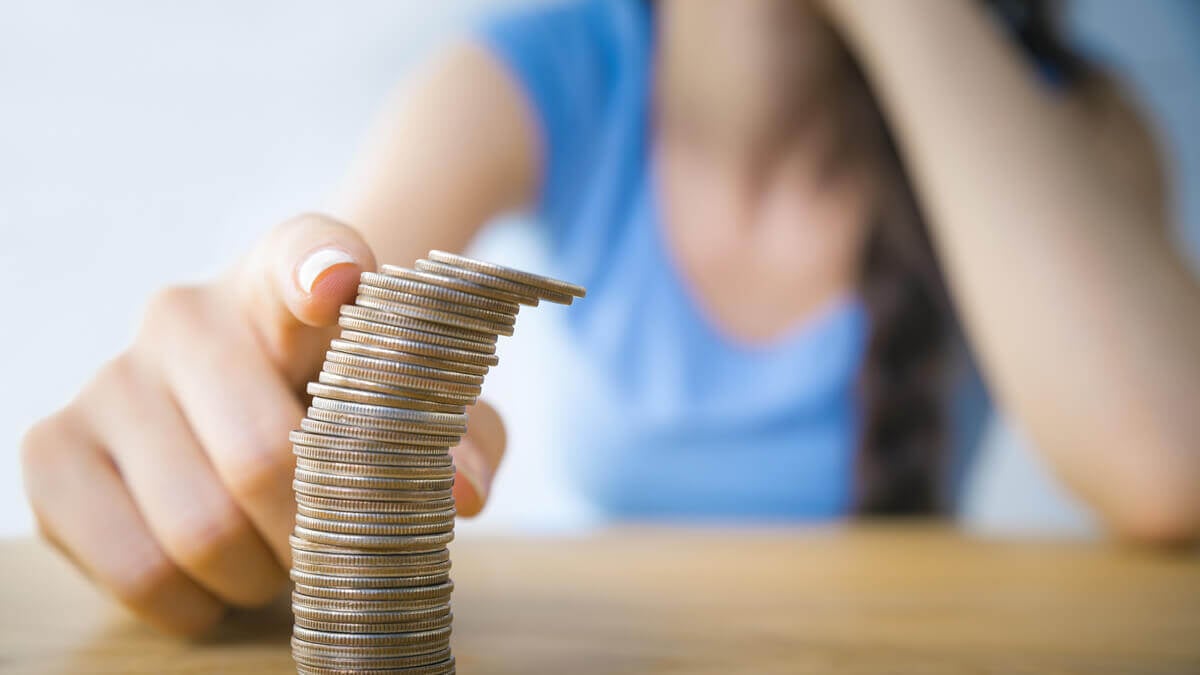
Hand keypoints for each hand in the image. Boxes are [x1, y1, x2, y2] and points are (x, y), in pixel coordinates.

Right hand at [20, 213, 506, 634]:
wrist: (253, 417)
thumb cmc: (348, 409)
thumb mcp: (422, 413)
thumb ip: (462, 436)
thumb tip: (461, 491)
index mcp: (288, 278)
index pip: (303, 250)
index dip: (318, 267)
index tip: (337, 285)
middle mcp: (186, 312)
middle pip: (263, 455)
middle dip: (315, 533)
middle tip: (332, 547)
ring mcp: (111, 379)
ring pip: (199, 529)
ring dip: (260, 578)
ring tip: (278, 560)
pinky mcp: (54, 450)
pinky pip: (134, 568)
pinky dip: (192, 603)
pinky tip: (214, 580)